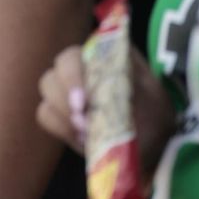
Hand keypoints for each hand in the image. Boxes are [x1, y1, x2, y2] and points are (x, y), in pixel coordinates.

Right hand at [36, 41, 175, 168]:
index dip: (75, 74)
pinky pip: (45, 113)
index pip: (81, 50)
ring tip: (86, 132)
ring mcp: (69, 87)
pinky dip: (60, 127)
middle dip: (67, 95)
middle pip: (59, 66)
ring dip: (63, 111)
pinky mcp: (60, 112)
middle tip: (83, 122)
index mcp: (107, 55)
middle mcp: (84, 65)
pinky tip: (81, 139)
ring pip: (47, 86)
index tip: (83, 102)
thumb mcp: (153, 101)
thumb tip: (111, 79)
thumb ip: (132, 86)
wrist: (151, 148)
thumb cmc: (154, 118)